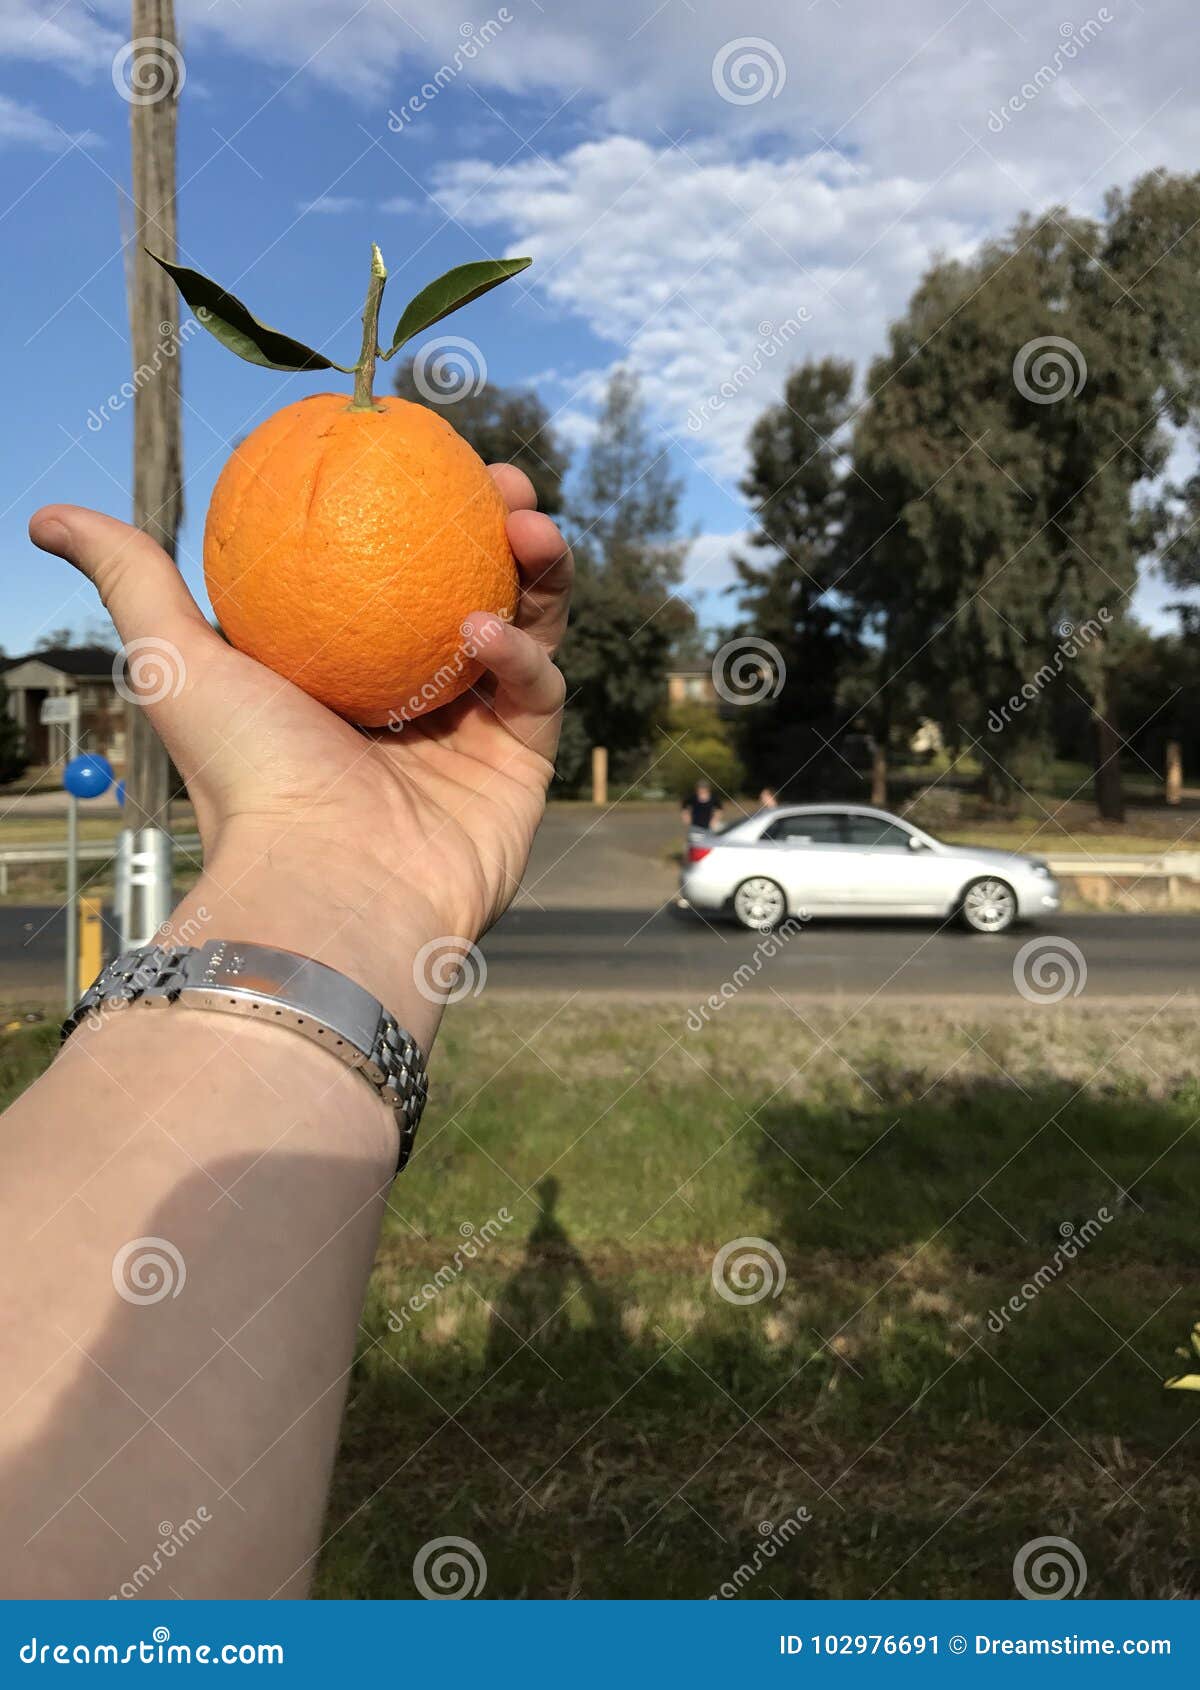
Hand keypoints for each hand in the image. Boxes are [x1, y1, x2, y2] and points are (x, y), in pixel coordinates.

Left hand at [29, 465, 570, 1044]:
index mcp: (342, 670)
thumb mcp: (172, 660)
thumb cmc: (246, 777)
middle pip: (474, 587)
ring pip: (525, 629)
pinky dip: (521, 654)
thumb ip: (130, 578)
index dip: (420, 508)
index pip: (392, 570)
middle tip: (503, 482)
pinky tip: (484, 631)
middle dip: (500, 527)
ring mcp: (470, 734)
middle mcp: (409, 696)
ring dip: (537, 570)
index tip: (426, 448)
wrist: (325, 887)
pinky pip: (537, 691)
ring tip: (526, 524)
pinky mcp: (518, 771)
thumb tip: (50, 516)